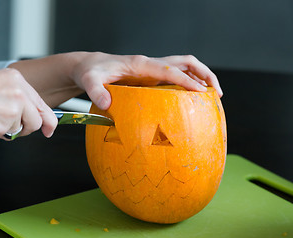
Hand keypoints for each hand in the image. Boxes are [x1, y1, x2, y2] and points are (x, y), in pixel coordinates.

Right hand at [0, 68, 56, 145]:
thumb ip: (17, 96)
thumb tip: (33, 112)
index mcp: (16, 80)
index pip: (41, 104)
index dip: (48, 120)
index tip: (50, 128)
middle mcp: (18, 92)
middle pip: (37, 120)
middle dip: (27, 127)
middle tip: (11, 125)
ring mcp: (13, 109)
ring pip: (21, 129)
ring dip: (8, 129)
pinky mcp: (4, 125)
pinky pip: (7, 135)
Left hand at [72, 52, 221, 109]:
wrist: (90, 67)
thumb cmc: (91, 72)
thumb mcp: (89, 81)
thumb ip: (96, 91)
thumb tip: (106, 105)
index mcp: (140, 64)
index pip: (169, 70)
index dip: (186, 80)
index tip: (201, 92)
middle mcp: (150, 64)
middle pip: (185, 62)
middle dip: (204, 74)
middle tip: (216, 92)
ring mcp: (152, 70)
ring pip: (183, 68)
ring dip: (200, 78)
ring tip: (212, 96)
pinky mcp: (151, 78)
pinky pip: (175, 79)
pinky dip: (188, 85)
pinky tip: (191, 100)